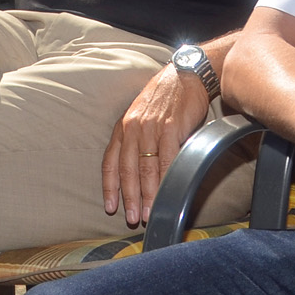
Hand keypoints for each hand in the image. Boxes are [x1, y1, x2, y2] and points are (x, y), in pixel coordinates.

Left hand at [100, 66, 213, 227]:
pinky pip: (167, 160)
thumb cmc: (165, 99)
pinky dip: (166, 180)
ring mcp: (150, 128)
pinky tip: (168, 193)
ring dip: (148, 195)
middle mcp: (132, 128)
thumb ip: (139, 141)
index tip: (110, 207)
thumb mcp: (143, 117)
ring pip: (146, 169)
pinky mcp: (170, 129)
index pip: (110, 162)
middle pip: (127, 170)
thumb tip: (140, 172)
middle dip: (129, 198)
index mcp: (123, 127)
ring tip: (151, 214)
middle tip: (133, 219)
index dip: (109, 187)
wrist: (186, 76)